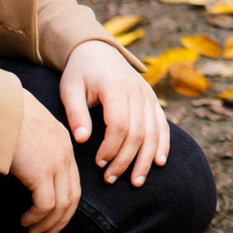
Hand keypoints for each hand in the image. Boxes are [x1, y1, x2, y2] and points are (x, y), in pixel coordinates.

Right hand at [10, 100, 82, 232]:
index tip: (54, 217)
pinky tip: (25, 221)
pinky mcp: (41, 172)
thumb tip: (24, 167)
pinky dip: (37, 217)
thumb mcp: (28, 130)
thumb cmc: (4, 115)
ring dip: (47, 222)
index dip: (66, 203)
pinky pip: (46, 204)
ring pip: (61, 204)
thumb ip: (33, 148)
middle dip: (62, 218)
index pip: (73, 180)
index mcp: (63, 142)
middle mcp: (65, 153)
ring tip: (33, 230)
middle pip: (73, 195)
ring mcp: (56, 163)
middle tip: (48, 232)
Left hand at [62, 40, 171, 187]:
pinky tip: (159, 163)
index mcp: (116, 87)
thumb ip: (76, 113)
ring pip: (153, 133)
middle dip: (125, 161)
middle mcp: (137, 92)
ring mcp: (149, 96)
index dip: (111, 148)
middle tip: (109, 179)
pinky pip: (163, 126)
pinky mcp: (153, 101)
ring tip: (136, 181)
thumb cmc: (80, 73)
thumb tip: (81, 139)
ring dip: (145, 160)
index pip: (119, 125)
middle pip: (138, 134)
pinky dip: (163, 145)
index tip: (98, 163)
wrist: (98, 51)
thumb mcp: (70, 89)